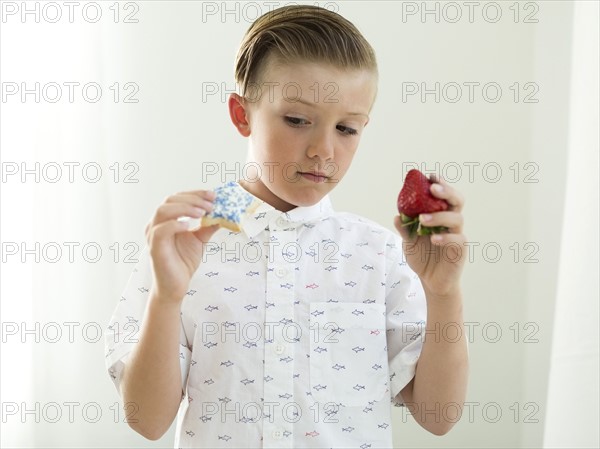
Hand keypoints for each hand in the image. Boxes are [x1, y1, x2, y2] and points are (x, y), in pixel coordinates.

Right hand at [145, 189, 219, 303]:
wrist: (176, 286)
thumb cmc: (183, 262)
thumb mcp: (199, 240)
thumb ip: (207, 226)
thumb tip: (223, 214)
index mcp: (166, 219)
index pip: (178, 198)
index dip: (195, 194)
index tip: (213, 195)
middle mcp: (156, 224)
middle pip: (170, 200)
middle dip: (193, 199)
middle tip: (211, 204)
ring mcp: (153, 235)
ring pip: (163, 211)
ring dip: (185, 208)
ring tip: (202, 212)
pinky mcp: (154, 248)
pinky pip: (160, 230)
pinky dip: (175, 224)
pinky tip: (189, 226)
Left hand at [394, 176, 465, 297]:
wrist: (431, 281)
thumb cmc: (422, 258)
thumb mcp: (409, 242)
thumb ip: (405, 229)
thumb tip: (397, 216)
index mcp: (440, 216)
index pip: (443, 196)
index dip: (440, 184)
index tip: (430, 176)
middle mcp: (451, 223)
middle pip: (457, 201)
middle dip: (447, 191)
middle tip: (433, 188)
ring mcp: (457, 235)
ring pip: (457, 218)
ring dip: (439, 216)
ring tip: (422, 219)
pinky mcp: (460, 250)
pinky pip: (457, 240)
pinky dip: (445, 237)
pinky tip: (433, 239)